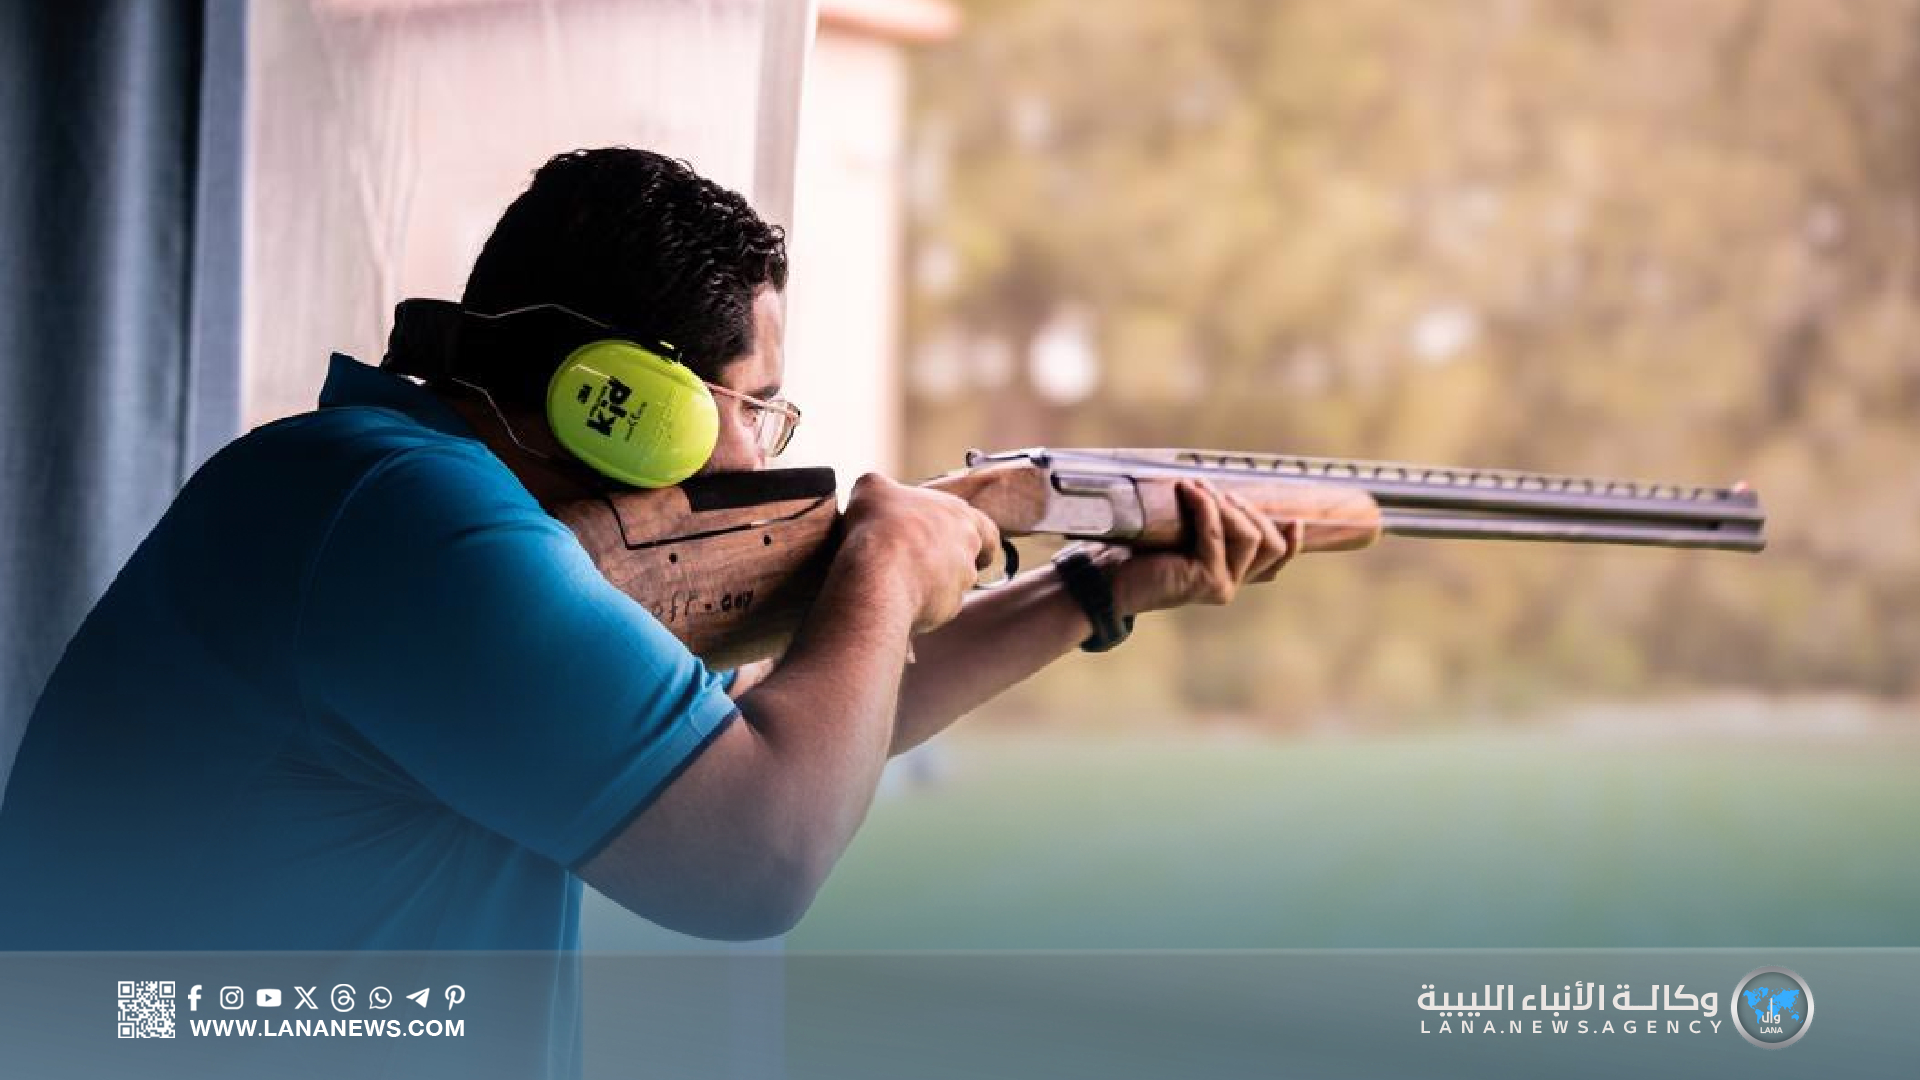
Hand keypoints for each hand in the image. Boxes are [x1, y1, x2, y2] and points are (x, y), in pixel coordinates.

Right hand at [840, 473, 1000, 633]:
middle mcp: (967, 549)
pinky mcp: (947, 610)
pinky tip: (895, 600)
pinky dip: (920, 605)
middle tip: (922, 562)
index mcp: (960, 515)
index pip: (985, 528)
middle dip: (949, 561)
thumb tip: (874, 490)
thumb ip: (880, 487)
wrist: (880, 575)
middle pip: (969, 557)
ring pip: (953, 584)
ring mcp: (960, 582)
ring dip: (932, 584)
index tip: (962, 542)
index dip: (974, 535)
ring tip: (898, 582)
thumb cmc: (881, 526)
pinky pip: (936, 609)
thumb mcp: (872, 488)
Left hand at [1103, 479, 1303, 616]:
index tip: (1294, 519)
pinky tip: (1188, 490)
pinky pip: (1217, 534)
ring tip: (1199, 487)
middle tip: (1218, 491)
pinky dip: (1205, 506)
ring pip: (1250, 537)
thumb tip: (1220, 487)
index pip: (1276, 561)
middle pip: (1271, 544)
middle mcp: (1231, 584)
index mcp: (1230, 574)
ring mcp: (1222, 586)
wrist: (1107, 581)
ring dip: (1227, 505)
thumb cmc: (1138, 553)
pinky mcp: (1207, 581)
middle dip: (1248, 510)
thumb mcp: (1181, 533)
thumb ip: (1206, 522)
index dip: (1292, 541)